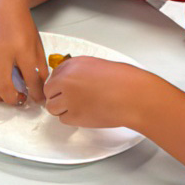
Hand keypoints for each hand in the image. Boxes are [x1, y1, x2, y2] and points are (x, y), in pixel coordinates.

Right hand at [0, 0, 47, 104]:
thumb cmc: (21, 23)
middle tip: (20, 99)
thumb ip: (38, 65)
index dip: (37, 93)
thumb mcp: (36, 43)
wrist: (2, 3)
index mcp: (21, 48)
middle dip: (13, 99)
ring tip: (3, 95)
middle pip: (3, 85)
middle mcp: (0, 51)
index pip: (31, 79)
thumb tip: (38, 87)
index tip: (38, 98)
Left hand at [44, 56, 160, 128]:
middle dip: (58, 97)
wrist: (135, 96)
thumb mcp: (97, 66)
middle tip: (72, 100)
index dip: (60, 84)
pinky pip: (64, 120)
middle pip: (49, 91)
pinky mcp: (75, 116)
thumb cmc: (124, 81)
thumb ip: (79, 71)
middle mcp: (66, 80)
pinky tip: (86, 114)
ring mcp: (68, 98)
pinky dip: (72, 119)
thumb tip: (70, 80)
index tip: (66, 88)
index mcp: (73, 65)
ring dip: (63, 109)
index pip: (53, 75)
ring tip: (80, 108)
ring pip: (52, 107)